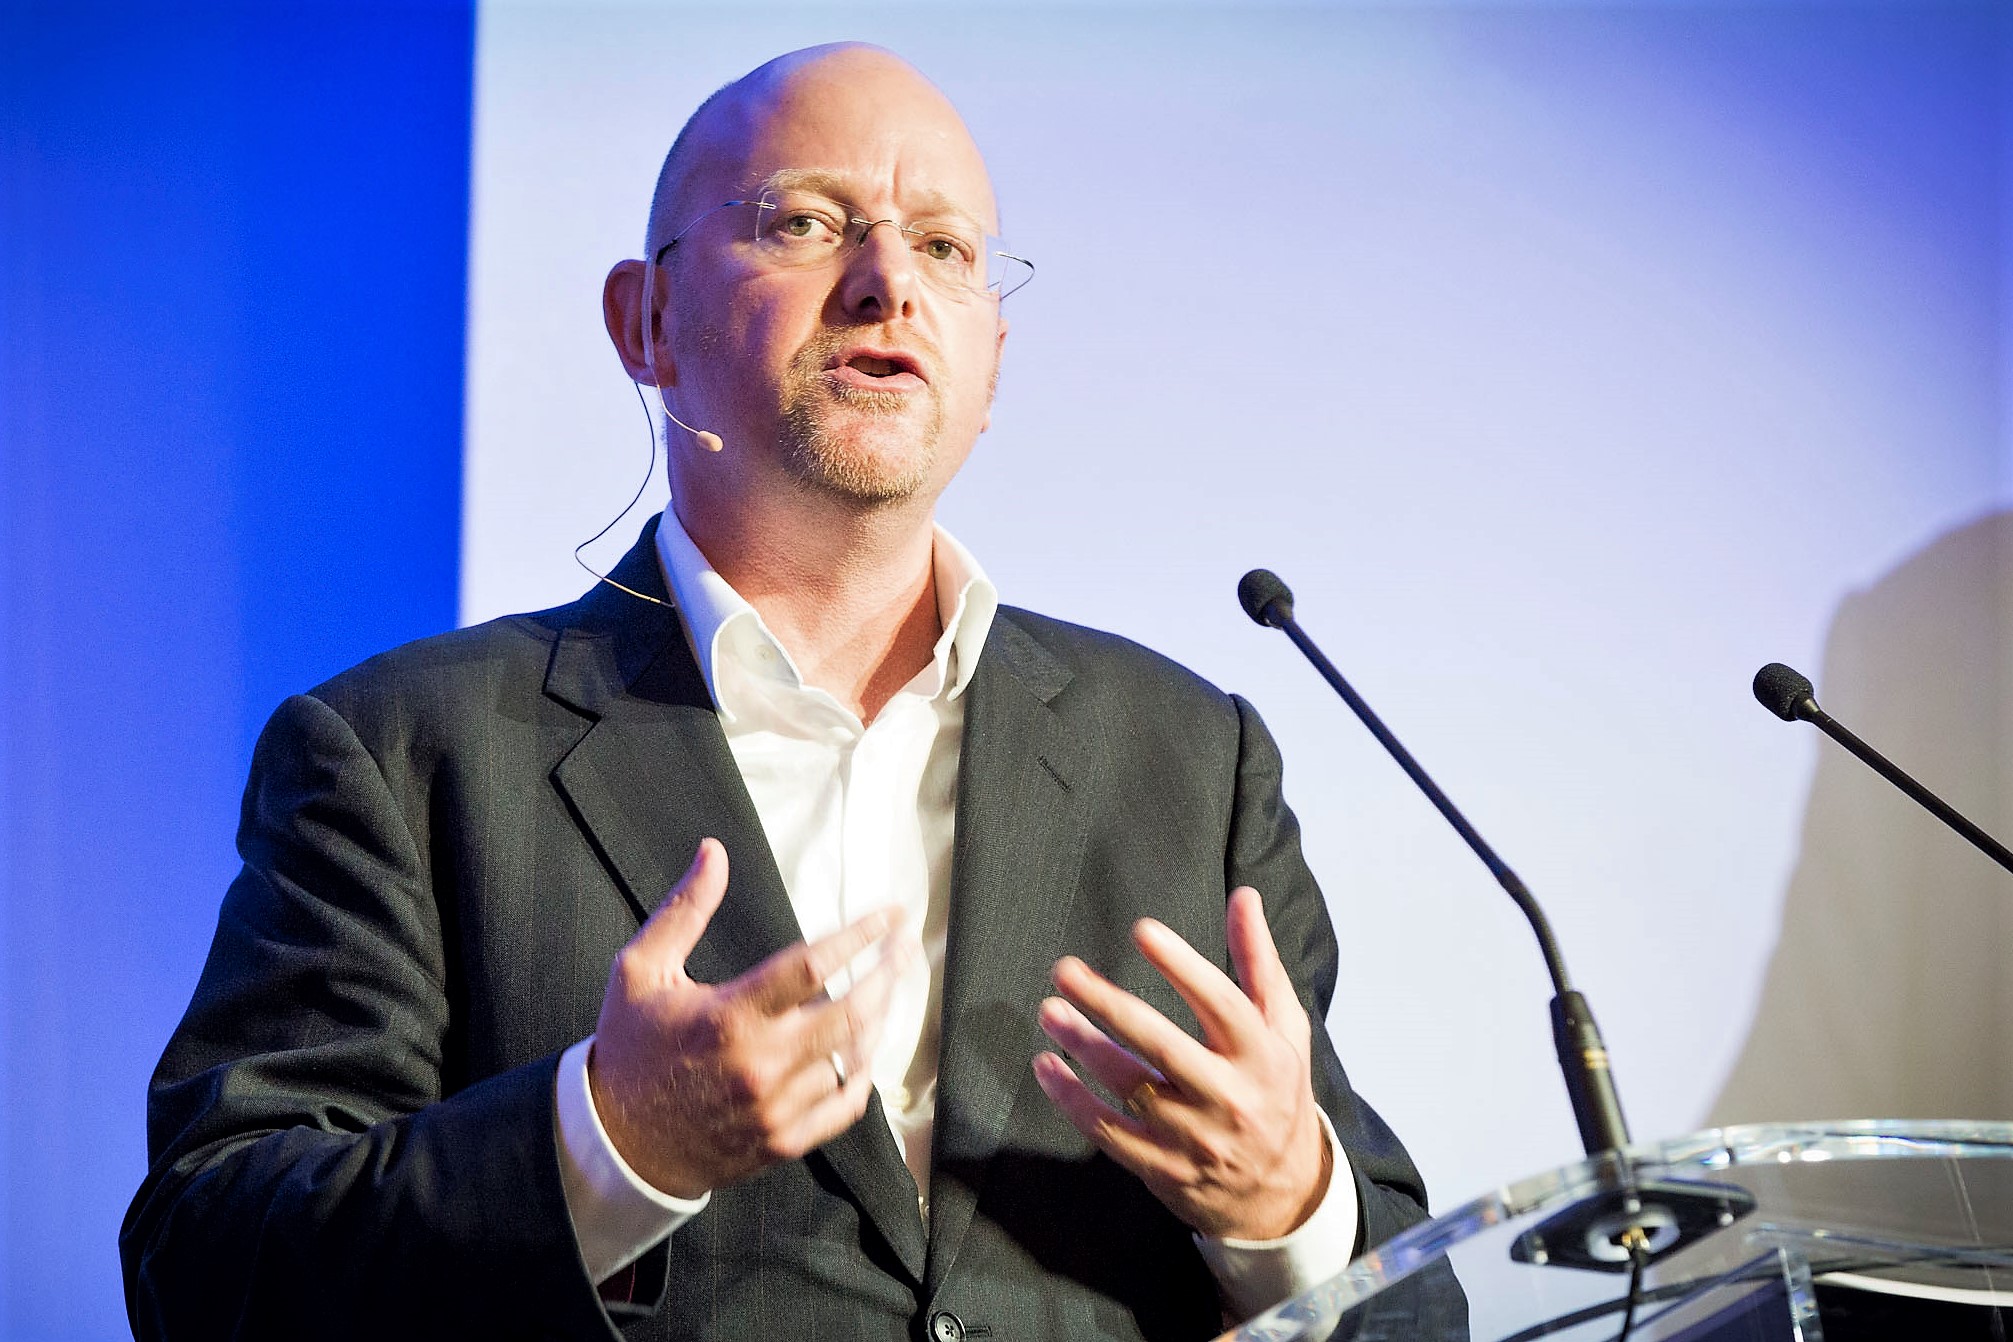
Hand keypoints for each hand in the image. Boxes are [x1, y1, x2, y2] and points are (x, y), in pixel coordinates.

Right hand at [588, 838, 913, 1198]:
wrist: (617, 1141)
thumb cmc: (631, 1047)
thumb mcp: (641, 970)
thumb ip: (684, 909)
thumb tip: (714, 852)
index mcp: (727, 1018)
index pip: (812, 966)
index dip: (860, 935)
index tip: (889, 915)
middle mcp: (759, 1065)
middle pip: (851, 1013)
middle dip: (888, 971)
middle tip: (905, 945)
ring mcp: (775, 1109)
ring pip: (852, 1058)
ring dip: (879, 1017)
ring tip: (889, 985)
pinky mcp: (783, 1142)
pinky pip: (846, 1106)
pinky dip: (864, 1072)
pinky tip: (867, 1045)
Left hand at [1032, 886, 1329, 1240]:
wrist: (1282, 1192)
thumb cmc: (1277, 1091)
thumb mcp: (1284, 1028)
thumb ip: (1258, 961)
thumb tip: (1243, 896)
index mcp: (1262, 1057)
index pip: (1221, 1004)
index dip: (1182, 965)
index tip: (1142, 930)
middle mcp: (1229, 1098)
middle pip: (1163, 1046)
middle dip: (1110, 1005)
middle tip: (1066, 971)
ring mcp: (1194, 1138)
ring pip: (1129, 1087)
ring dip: (1084, 1047)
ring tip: (1050, 1011)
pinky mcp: (1163, 1168)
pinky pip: (1108, 1132)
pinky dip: (1073, 1100)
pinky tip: (1048, 1067)